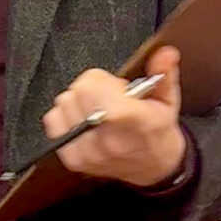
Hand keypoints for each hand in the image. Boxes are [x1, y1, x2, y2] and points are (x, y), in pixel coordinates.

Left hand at [42, 46, 185, 187]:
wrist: (152, 167)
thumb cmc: (157, 132)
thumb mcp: (167, 101)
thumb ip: (163, 73)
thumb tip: (165, 52)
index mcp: (133, 123)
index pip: (96, 89)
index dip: (105, 81)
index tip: (117, 88)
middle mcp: (108, 140)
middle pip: (79, 91)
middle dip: (93, 87)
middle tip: (110, 98)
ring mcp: (88, 151)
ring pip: (64, 103)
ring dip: (78, 101)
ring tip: (99, 110)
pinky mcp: (73, 158)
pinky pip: (53, 121)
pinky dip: (66, 115)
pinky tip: (84, 120)